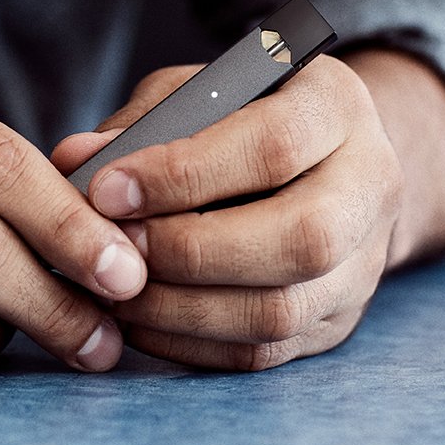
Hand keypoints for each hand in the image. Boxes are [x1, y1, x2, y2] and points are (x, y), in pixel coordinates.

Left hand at [50, 57, 402, 370]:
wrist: (325, 162)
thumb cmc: (243, 117)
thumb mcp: (198, 92)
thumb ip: (141, 123)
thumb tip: (74, 161)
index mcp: (338, 106)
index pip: (275, 145)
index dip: (184, 173)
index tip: (106, 190)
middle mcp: (370, 185)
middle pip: (300, 238)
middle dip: (191, 250)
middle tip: (116, 249)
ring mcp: (363, 263)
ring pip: (282, 309)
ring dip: (183, 309)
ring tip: (116, 292)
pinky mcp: (336, 320)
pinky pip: (264, 352)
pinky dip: (190, 345)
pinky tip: (139, 321)